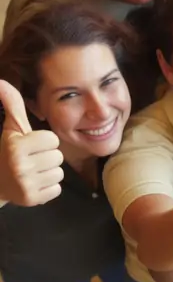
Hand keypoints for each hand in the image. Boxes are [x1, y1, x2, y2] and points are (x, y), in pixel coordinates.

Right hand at [0, 80, 63, 205]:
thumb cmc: (7, 151)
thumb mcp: (10, 128)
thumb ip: (12, 104)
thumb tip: (1, 81)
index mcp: (17, 146)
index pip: (52, 140)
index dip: (43, 142)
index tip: (30, 146)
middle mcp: (21, 166)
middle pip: (58, 157)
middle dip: (47, 157)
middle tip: (31, 159)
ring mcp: (27, 185)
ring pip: (59, 173)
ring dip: (48, 172)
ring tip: (33, 171)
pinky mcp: (32, 200)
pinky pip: (56, 189)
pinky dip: (48, 187)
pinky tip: (34, 183)